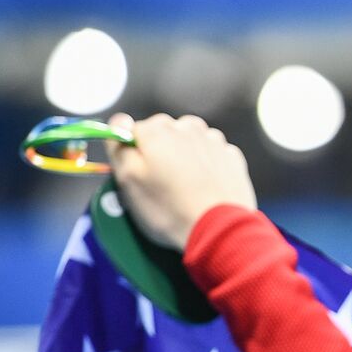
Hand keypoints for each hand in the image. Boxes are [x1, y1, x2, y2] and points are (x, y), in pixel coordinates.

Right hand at [104, 112, 256, 252]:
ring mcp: (213, 140)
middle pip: (163, 134)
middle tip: (162, 186)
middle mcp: (186, 127)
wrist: (219, 230)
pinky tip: (205, 186)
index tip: (139, 176)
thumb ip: (119, 146)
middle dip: (160, 154)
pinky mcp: (232, 157)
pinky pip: (212, 154)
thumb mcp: (128, 180)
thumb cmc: (170, 209)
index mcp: (156, 130)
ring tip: (186, 187)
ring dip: (185, 157)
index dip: (132, 155)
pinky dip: (207, 165)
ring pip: (189, 141)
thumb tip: (120, 121)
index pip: (133, 132)